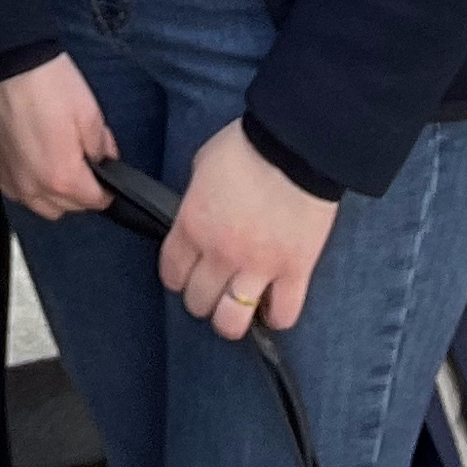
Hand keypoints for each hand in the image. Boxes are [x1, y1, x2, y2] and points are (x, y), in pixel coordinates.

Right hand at [0, 52, 118, 219]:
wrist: (11, 64)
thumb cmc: (48, 84)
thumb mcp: (90, 114)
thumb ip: (102, 146)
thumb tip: (106, 160)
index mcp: (62, 177)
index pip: (95, 201)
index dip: (108, 189)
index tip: (108, 175)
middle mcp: (34, 187)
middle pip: (68, 208)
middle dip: (82, 193)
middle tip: (86, 164)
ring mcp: (12, 180)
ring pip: (41, 205)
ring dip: (55, 194)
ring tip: (60, 166)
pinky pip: (20, 193)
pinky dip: (32, 186)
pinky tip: (37, 164)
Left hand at [160, 118, 339, 338]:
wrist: (294, 145)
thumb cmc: (247, 147)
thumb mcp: (202, 167)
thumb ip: (196, 201)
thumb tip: (198, 219)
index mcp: (192, 226)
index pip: (171, 274)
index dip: (178, 276)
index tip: (187, 272)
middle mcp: (220, 254)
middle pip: (198, 302)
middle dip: (202, 296)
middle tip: (214, 285)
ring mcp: (258, 267)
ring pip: (231, 321)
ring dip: (231, 316)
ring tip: (238, 304)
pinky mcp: (294, 271)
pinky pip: (282, 315)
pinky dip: (275, 316)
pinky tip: (272, 305)